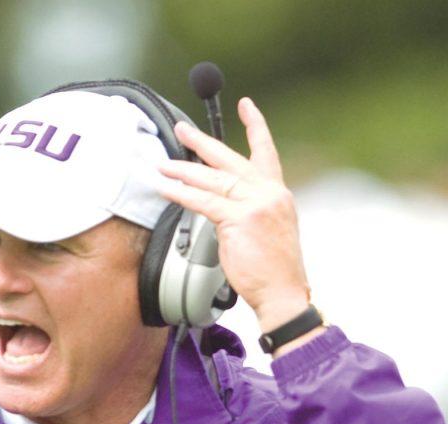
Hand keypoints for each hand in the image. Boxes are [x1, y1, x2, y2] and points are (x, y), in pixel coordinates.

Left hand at [156, 97, 314, 334]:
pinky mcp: (240, 220)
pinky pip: (204, 201)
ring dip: (184, 171)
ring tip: (162, 166)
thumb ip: (250, 210)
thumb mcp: (270, 230)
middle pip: (230, 159)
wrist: (284, 293)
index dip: (256, 127)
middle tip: (181, 130)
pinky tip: (167, 189)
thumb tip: (222, 204)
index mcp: (278, 194)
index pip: (266, 152)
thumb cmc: (275, 271)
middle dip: (202, 142)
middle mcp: (269, 193)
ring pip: (213, 179)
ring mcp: (256, 204)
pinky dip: (182, 194)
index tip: (246, 106)